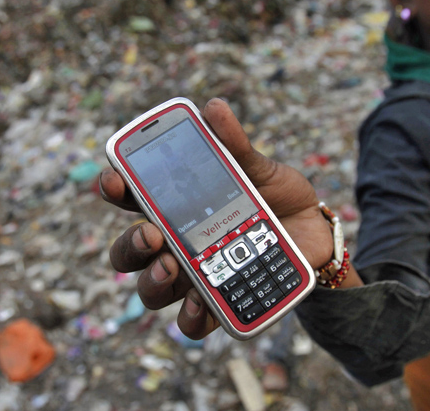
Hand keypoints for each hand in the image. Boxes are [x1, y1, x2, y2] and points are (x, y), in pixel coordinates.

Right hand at [100, 98, 336, 338]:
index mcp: (174, 204)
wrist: (315, 235)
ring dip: (152, 281)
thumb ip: (235, 145)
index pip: (130, 198)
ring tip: (172, 268)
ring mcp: (191, 276)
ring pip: (151, 289)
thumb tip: (213, 108)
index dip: (113, 189)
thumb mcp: (260, 168)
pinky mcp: (217, 303)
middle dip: (131, 245)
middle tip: (151, 236)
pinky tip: (200, 301)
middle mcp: (173, 243)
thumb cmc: (277, 197)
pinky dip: (190, 315)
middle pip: (130, 251)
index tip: (114, 180)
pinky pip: (191, 321)